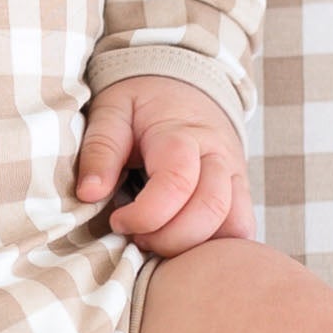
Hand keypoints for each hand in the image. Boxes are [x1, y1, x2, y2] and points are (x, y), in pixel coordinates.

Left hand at [73, 72, 253, 256]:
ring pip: (235, 224)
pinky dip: (216, 246)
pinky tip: (183, 243)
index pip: (176, 184)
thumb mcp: (111, 112)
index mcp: (182, 135)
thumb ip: (100, 150)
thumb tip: (89, 194)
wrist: (182, 85)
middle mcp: (217, 156)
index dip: (146, 215)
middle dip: (169, 239)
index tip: (118, 221)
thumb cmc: (141, 104)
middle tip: (137, 236)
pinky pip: (243, 228)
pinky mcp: (241, 191)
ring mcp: (235, 175)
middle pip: (211, 209)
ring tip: (159, 240)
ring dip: (195, 247)